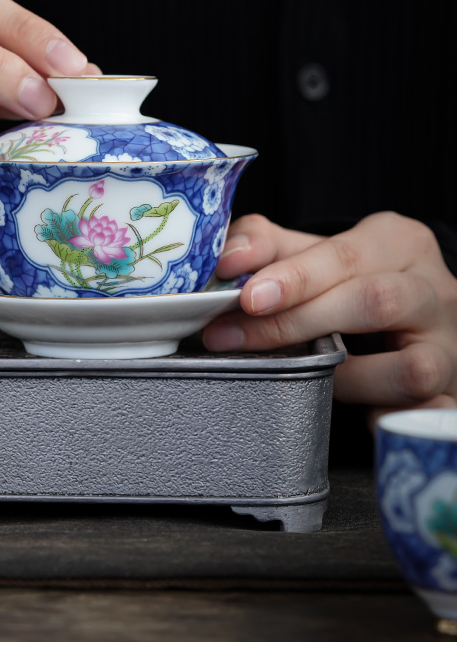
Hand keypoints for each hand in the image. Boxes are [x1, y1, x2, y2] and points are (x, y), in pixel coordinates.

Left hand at [202, 212, 456, 420]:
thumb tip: (227, 258)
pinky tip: (354, 415)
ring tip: (298, 373)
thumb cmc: (351, 283)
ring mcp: (448, 347)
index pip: (343, 256)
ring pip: (409, 367)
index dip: (292, 278)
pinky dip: (387, 419)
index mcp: (399, 243)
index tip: (246, 296)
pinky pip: (426, 416)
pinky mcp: (451, 395)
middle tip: (235, 336)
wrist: (412, 319)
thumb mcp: (312, 252)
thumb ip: (267, 247)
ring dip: (343, 377)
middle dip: (298, 322)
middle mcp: (434, 291)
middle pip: (376, 302)